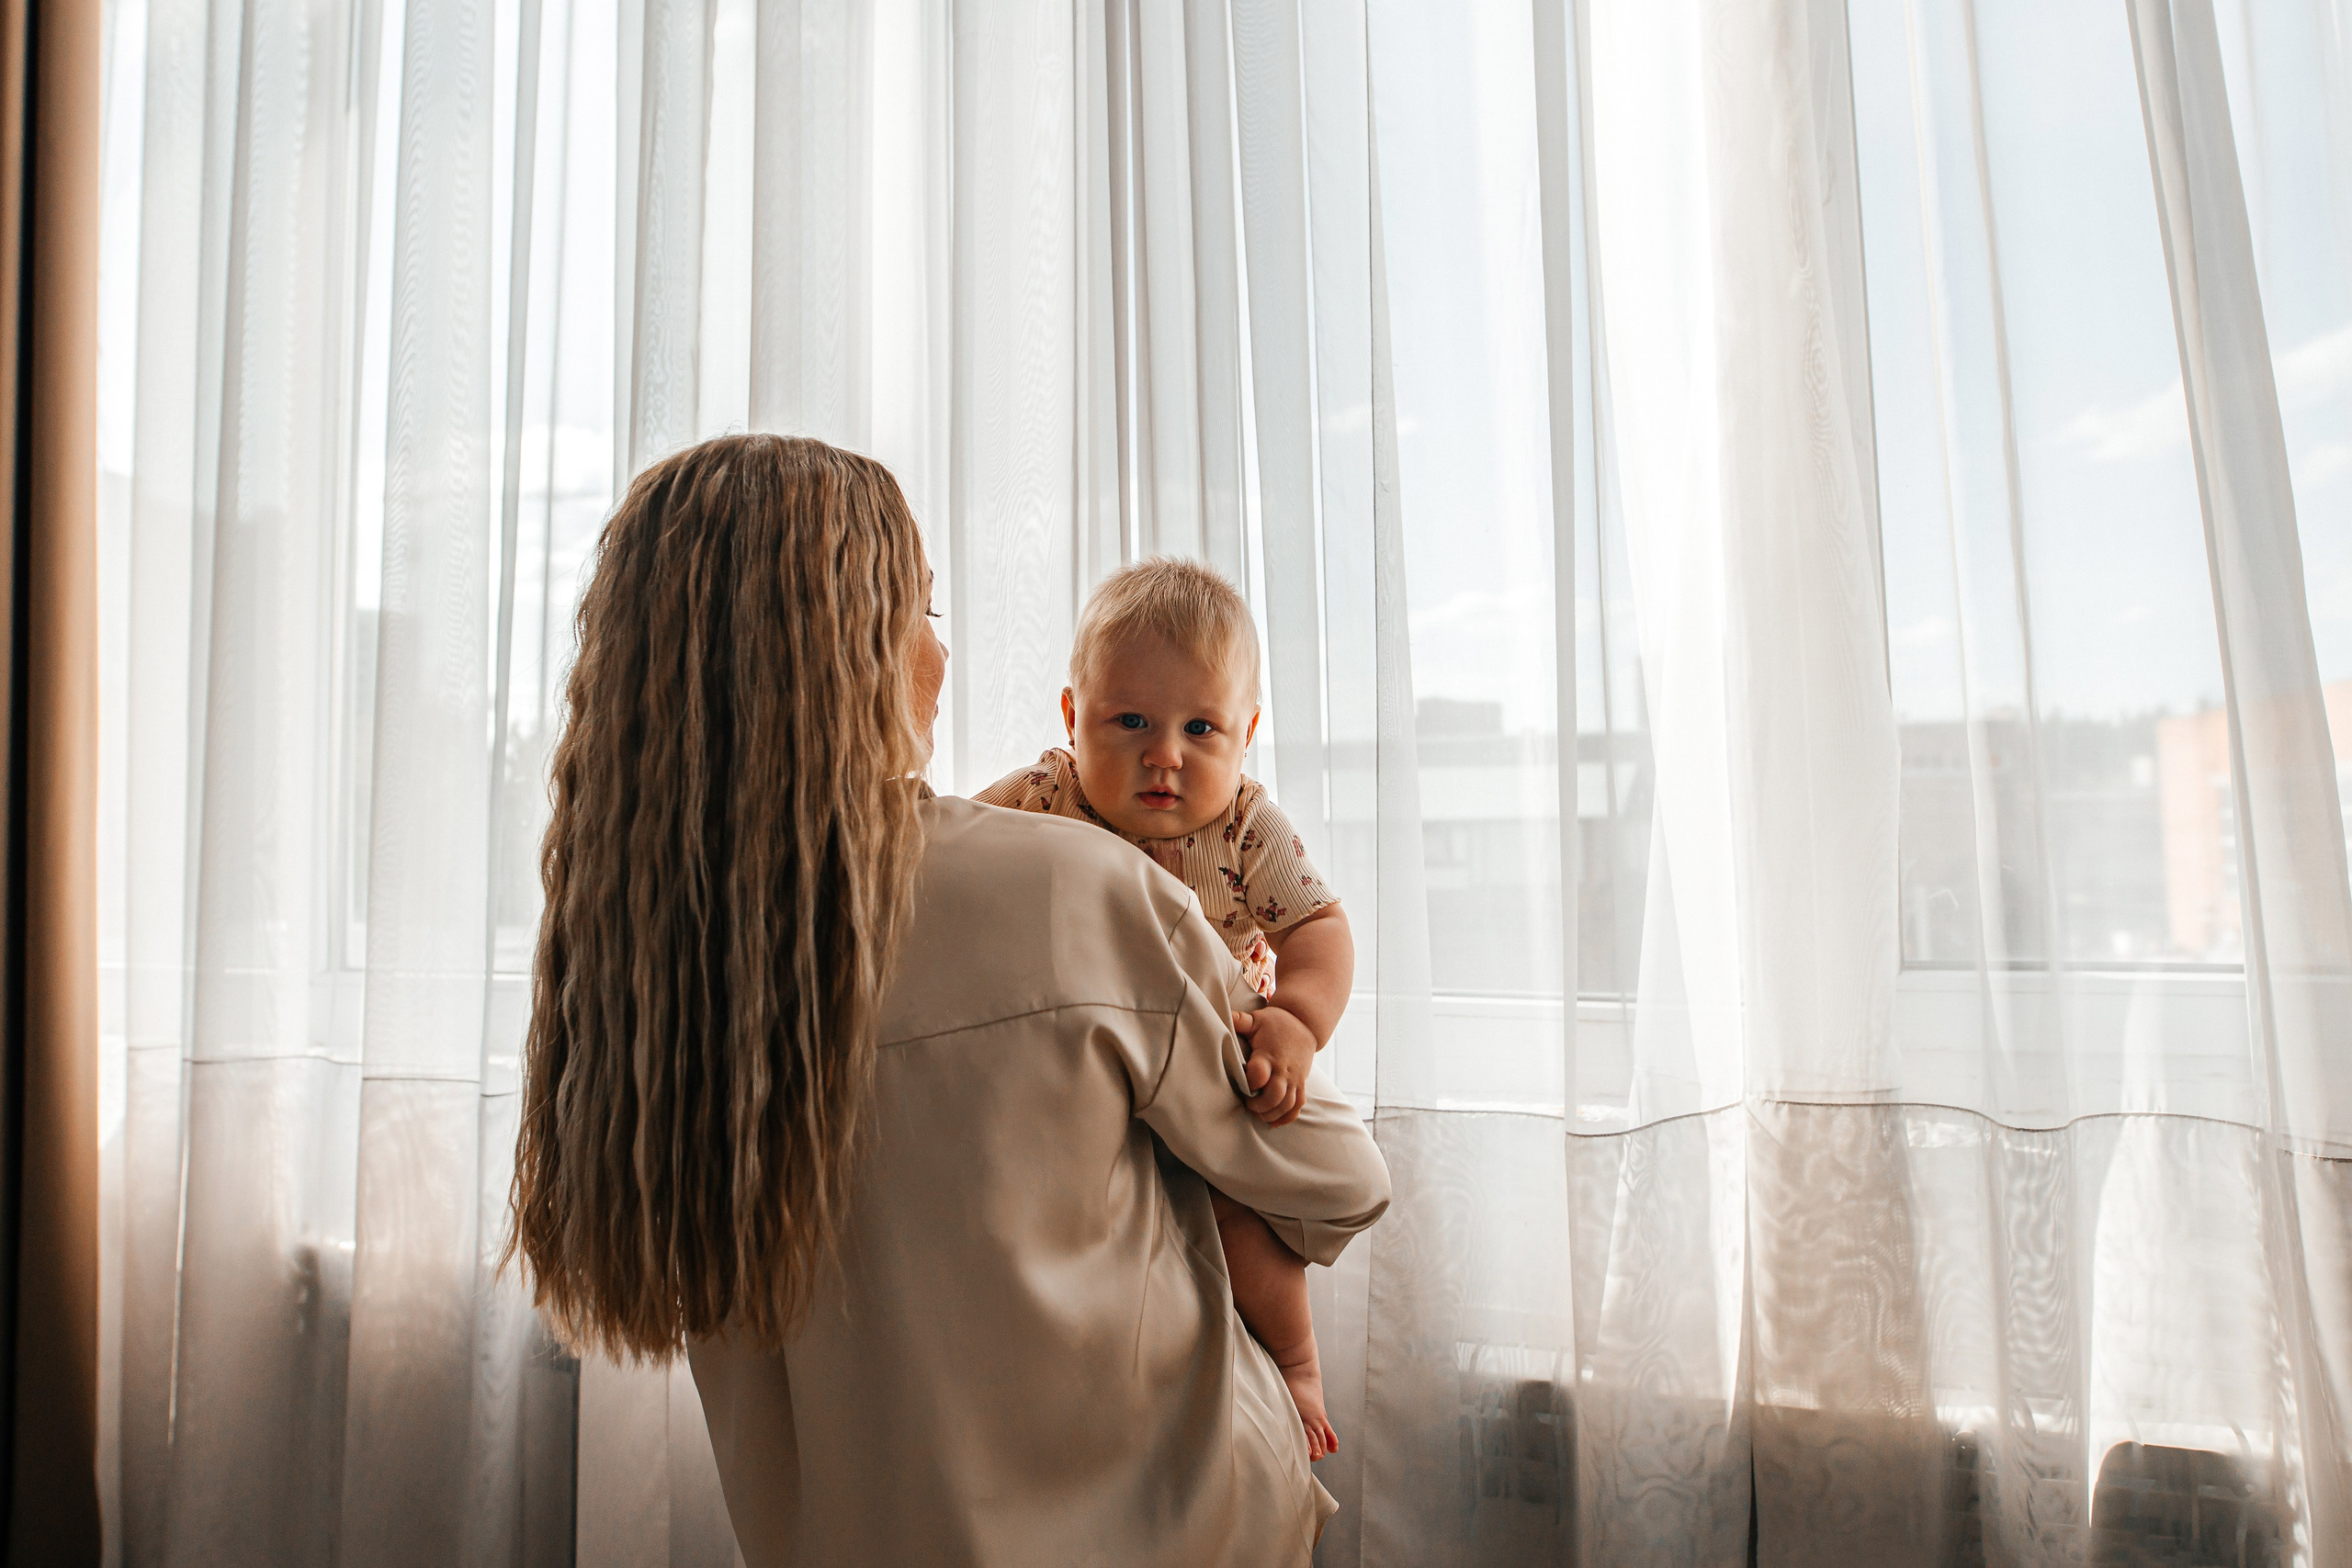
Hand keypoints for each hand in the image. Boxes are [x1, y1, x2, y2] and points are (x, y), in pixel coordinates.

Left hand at [1234, 1006, 1315, 1127]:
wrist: (1304, 1023)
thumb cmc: (1275, 1022)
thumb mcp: (1257, 1019)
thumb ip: (1240, 1020)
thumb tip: (1224, 1015)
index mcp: (1269, 1055)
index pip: (1260, 1074)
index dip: (1250, 1083)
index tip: (1242, 1084)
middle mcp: (1283, 1069)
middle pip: (1275, 1095)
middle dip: (1259, 1106)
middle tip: (1247, 1104)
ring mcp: (1294, 1078)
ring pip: (1287, 1104)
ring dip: (1271, 1114)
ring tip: (1257, 1114)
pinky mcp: (1301, 1083)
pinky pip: (1298, 1105)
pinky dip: (1287, 1118)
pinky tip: (1273, 1123)